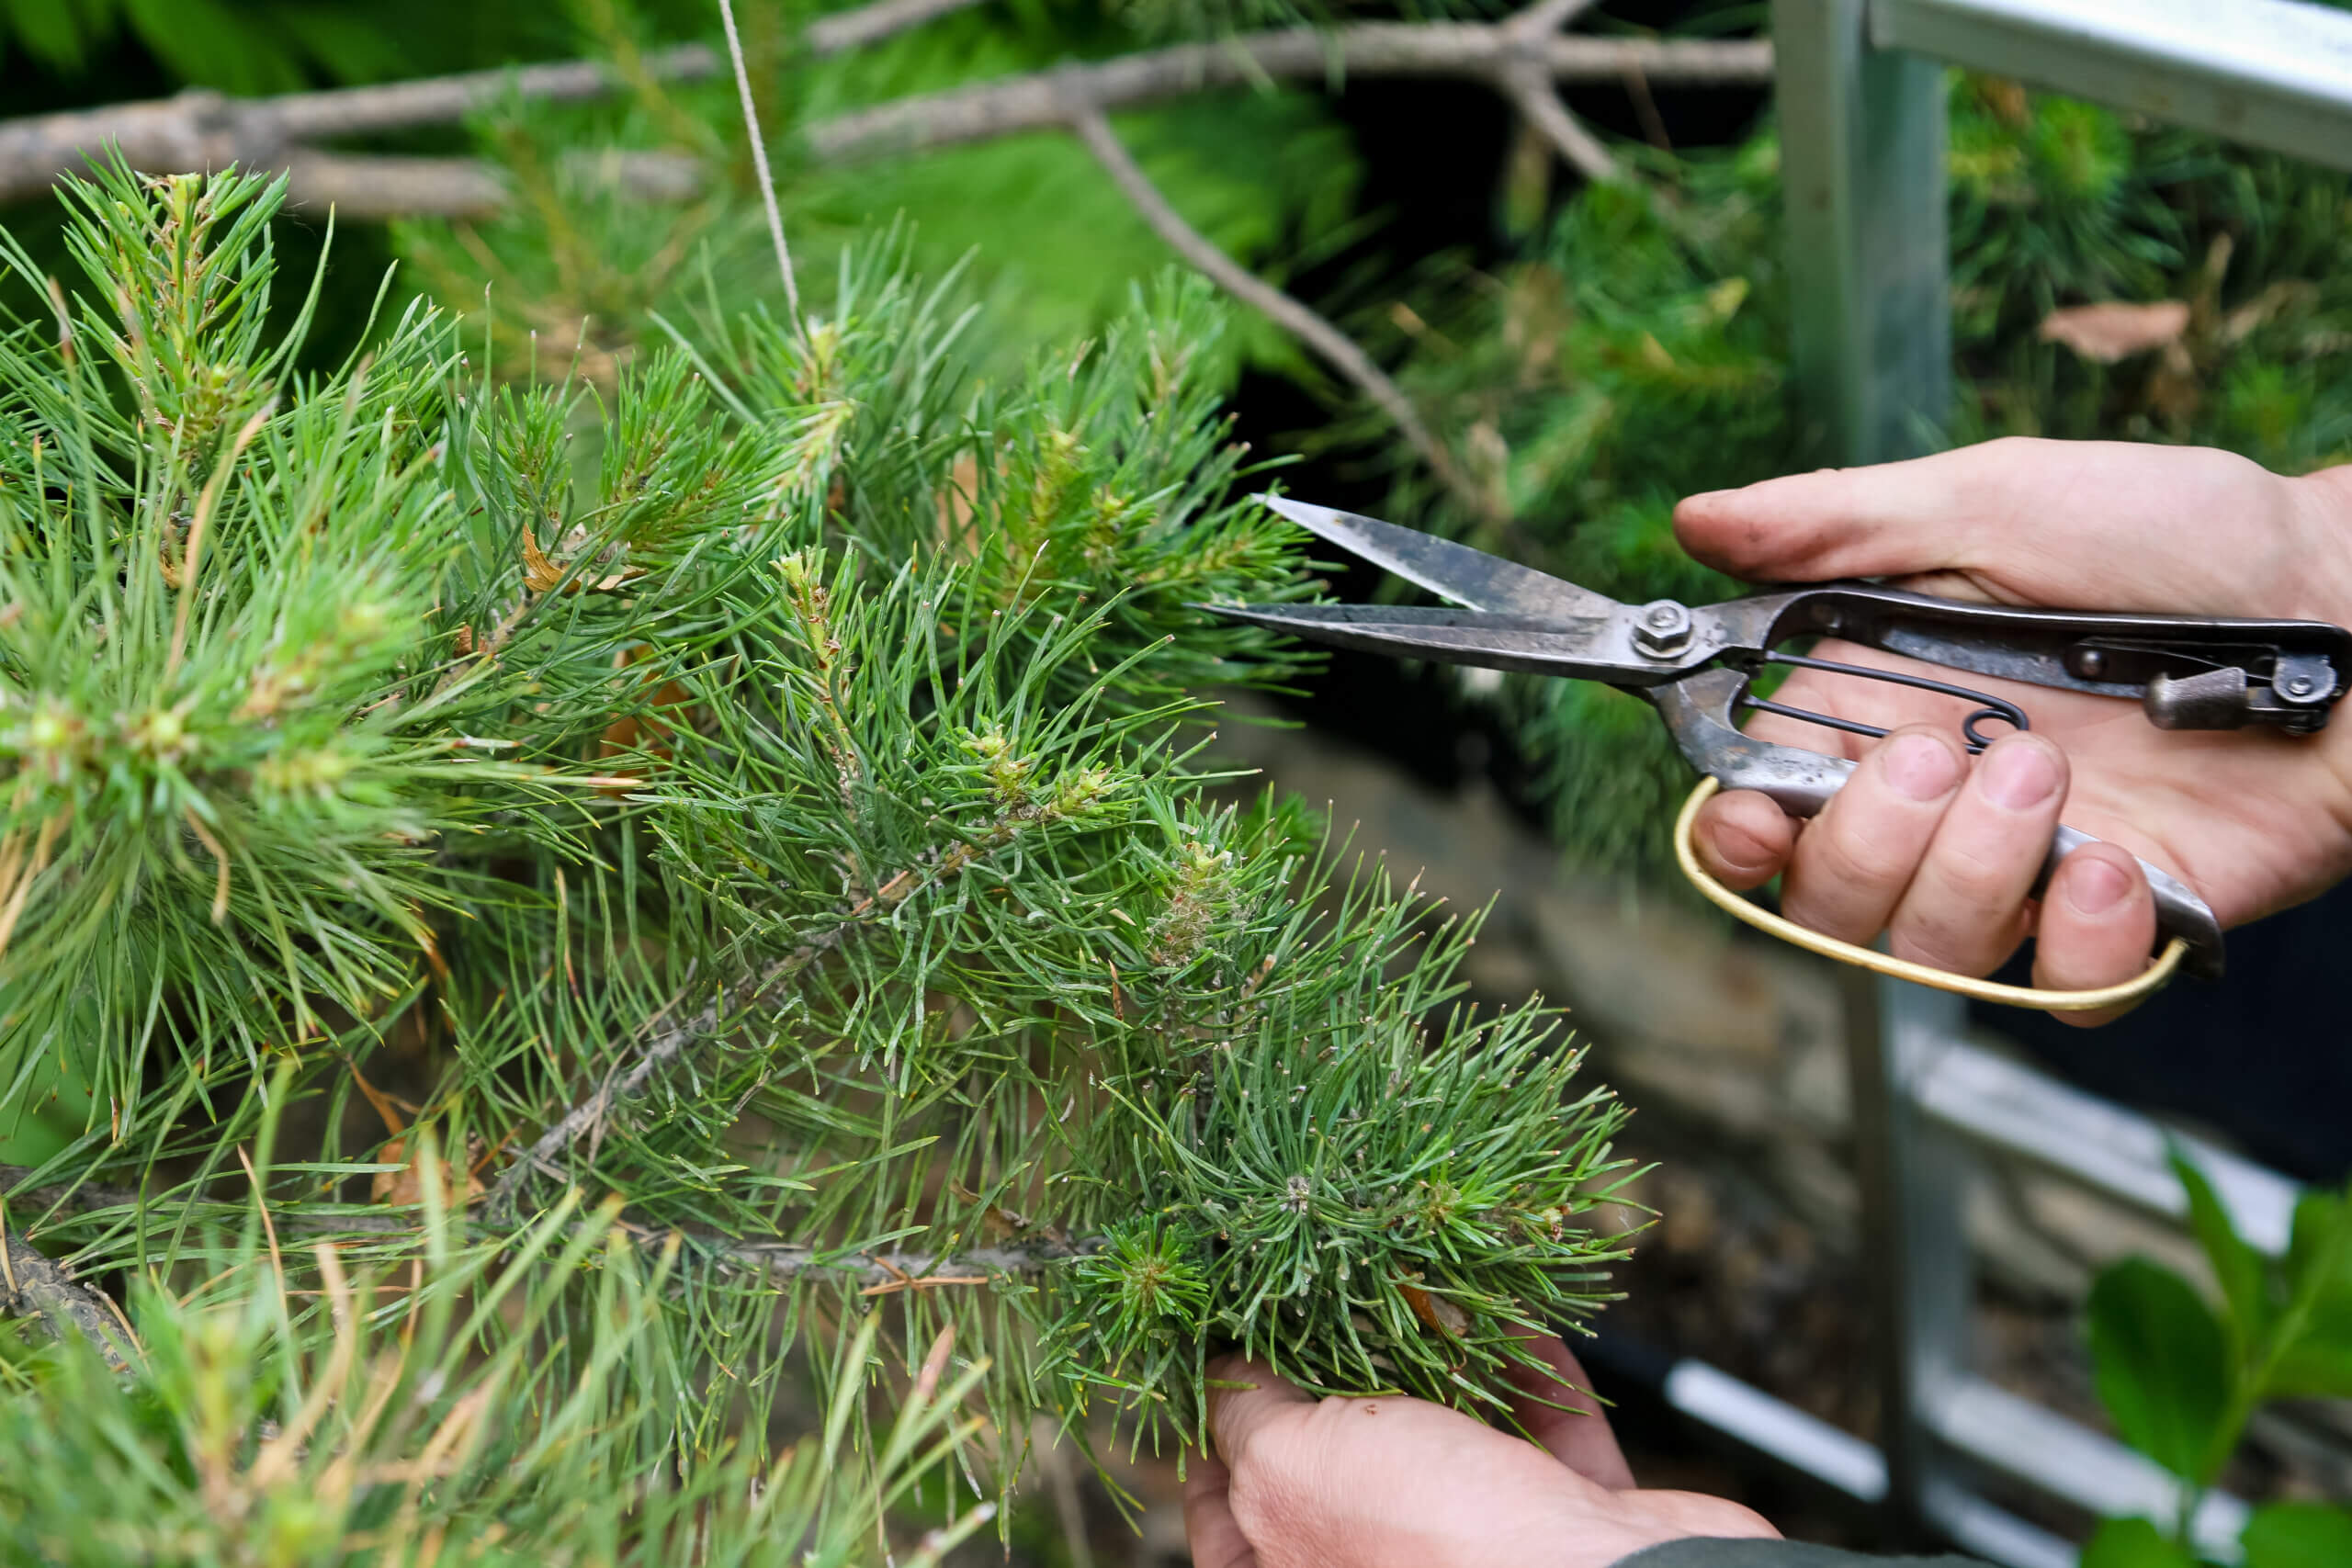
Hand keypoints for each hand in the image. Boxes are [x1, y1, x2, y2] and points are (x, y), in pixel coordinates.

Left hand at [1183, 1338, 1776, 1567]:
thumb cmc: (1433, 1541)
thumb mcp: (1292, 1464)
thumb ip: (1246, 1414)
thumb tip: (1225, 1369)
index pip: (1226, 1511)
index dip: (1217, 1432)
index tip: (1224, 1350)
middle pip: (1344, 1464)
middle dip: (1341, 1372)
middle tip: (1330, 1291)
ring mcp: (1481, 1551)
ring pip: (1450, 1441)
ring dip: (1443, 1358)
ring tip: (1423, 1283)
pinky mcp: (1567, 1524)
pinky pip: (1544, 1432)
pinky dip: (1531, 1370)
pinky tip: (1512, 1310)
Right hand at [1676, 438, 2351, 1020]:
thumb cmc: (2187, 535)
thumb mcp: (1997, 499)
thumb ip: (1838, 523)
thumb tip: (1696, 522)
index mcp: (1883, 709)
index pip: (1758, 813)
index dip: (1734, 836)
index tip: (1754, 813)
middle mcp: (1942, 806)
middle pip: (1824, 904)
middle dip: (1865, 842)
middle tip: (1948, 754)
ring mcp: (2034, 872)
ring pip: (1927, 954)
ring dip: (1974, 871)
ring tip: (2055, 775)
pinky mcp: (2132, 923)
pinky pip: (2059, 996)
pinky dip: (2077, 942)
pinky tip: (2121, 859)